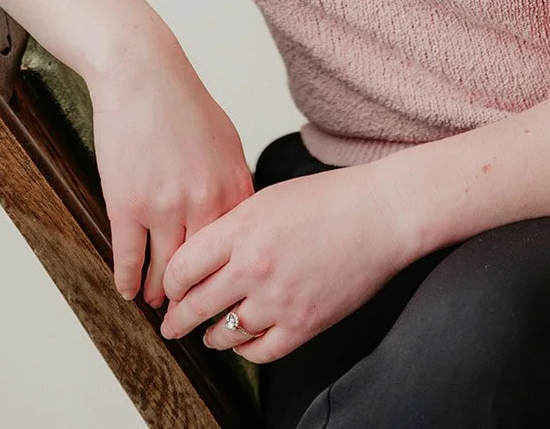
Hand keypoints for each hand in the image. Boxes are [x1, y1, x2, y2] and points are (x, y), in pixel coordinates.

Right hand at [88, 28, 254, 306]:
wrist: (141, 73)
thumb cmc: (182, 102)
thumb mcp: (225, 141)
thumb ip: (233, 182)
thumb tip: (236, 216)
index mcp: (232, 186)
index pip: (237, 250)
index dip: (230, 277)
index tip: (224, 292)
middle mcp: (204, 202)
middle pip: (203, 270)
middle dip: (196, 296)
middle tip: (190, 313)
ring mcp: (164, 207)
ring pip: (164, 271)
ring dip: (159, 292)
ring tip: (157, 303)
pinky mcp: (127, 205)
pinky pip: (128, 258)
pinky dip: (127, 279)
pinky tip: (127, 289)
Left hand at [160, 163, 411, 361]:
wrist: (380, 214)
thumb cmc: (329, 199)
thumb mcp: (268, 198)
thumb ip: (233, 226)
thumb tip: (202, 253)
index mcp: (241, 229)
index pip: (182, 268)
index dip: (170, 283)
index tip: (169, 288)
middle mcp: (253, 267)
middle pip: (196, 305)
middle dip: (178, 318)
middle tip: (171, 324)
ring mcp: (278, 300)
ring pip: (224, 333)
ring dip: (210, 337)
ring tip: (206, 335)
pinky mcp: (303, 324)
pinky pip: (259, 351)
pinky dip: (244, 350)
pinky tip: (240, 342)